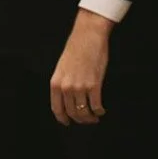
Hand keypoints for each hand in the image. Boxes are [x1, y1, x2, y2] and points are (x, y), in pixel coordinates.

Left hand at [50, 10, 112, 125]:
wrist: (88, 36)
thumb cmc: (76, 49)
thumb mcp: (62, 68)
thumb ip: (63, 83)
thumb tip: (67, 100)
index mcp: (55, 83)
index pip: (57, 109)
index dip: (62, 119)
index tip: (67, 122)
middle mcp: (66, 88)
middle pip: (72, 113)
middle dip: (80, 119)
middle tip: (86, 120)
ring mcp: (80, 87)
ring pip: (84, 112)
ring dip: (90, 118)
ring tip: (95, 116)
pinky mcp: (94, 85)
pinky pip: (96, 106)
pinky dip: (99, 111)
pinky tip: (101, 110)